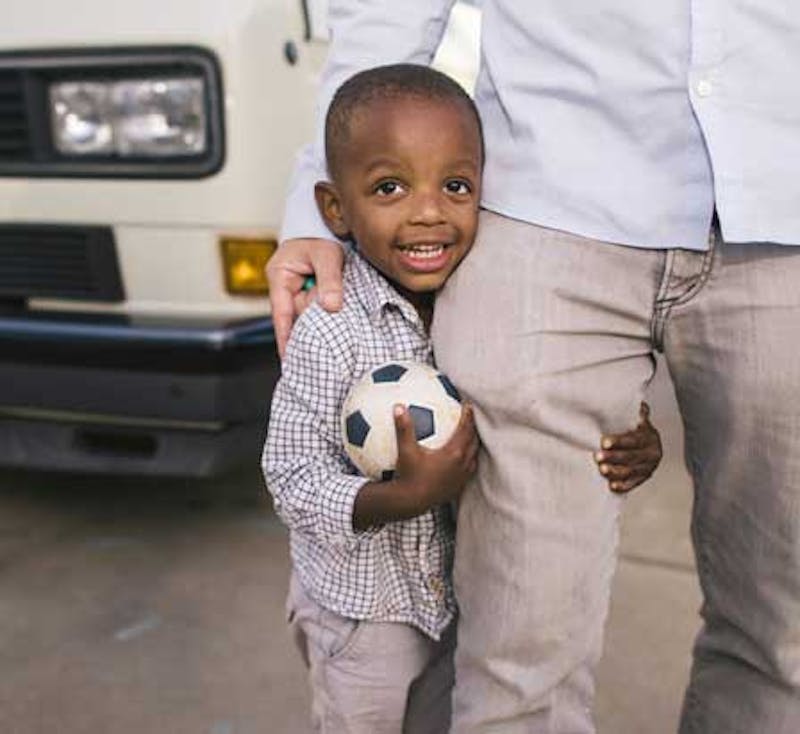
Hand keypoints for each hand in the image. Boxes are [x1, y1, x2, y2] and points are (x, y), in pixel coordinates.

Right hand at [267, 237, 343, 356]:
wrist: (327, 229)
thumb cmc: (321, 237)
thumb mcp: (327, 255)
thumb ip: (330, 279)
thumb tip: (331, 306)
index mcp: (280, 276)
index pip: (281, 314)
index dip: (285, 338)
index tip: (288, 359)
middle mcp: (285, 288)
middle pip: (296, 319)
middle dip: (309, 331)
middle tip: (322, 350)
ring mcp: (297, 294)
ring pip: (308, 318)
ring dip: (320, 325)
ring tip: (331, 340)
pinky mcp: (310, 297)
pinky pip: (316, 313)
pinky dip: (325, 319)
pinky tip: (334, 331)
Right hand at [353, 403, 478, 529]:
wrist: (411, 503)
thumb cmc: (408, 475)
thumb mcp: (405, 450)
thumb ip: (404, 427)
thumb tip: (398, 406)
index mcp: (454, 453)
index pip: (466, 429)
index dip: (468, 415)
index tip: (468, 405)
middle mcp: (462, 464)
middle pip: (474, 441)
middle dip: (474, 428)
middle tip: (470, 417)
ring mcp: (462, 477)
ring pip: (474, 456)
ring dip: (473, 444)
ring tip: (470, 435)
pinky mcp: (458, 487)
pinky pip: (468, 469)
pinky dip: (468, 459)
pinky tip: (461, 457)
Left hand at [594, 401, 661, 493]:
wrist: (648, 445)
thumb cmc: (636, 429)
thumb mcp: (637, 419)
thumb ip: (636, 412)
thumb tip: (639, 403)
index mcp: (650, 437)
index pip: (634, 440)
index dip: (619, 441)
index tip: (604, 442)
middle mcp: (653, 453)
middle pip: (632, 457)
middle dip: (614, 457)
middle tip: (597, 456)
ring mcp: (649, 467)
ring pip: (632, 471)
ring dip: (616, 471)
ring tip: (602, 469)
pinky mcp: (643, 478)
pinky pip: (633, 484)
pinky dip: (623, 486)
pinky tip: (612, 486)